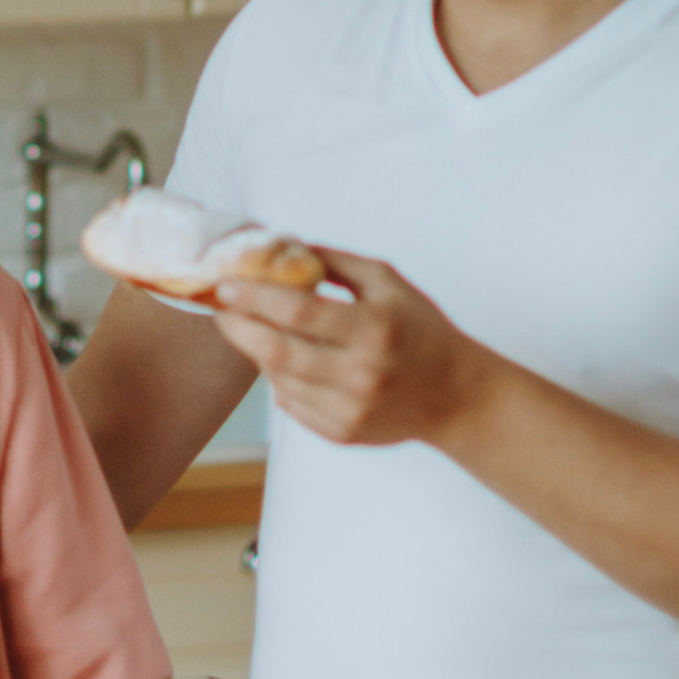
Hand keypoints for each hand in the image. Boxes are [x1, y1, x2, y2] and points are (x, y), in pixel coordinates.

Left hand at [211, 254, 477, 449]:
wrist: (456, 395)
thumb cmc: (420, 329)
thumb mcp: (387, 282)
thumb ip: (334, 262)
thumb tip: (281, 245)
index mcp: (373, 328)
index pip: (298, 313)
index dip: (255, 298)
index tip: (226, 285)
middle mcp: (360, 374)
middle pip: (277, 352)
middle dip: (239, 328)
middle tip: (221, 308)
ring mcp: (350, 409)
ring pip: (278, 380)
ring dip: (257, 352)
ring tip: (252, 329)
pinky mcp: (342, 433)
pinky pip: (290, 404)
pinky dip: (278, 380)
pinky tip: (284, 361)